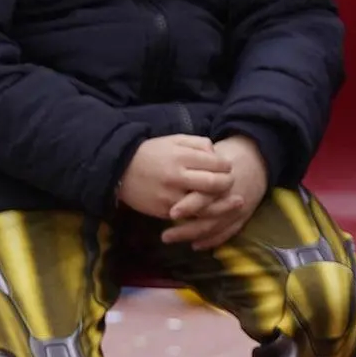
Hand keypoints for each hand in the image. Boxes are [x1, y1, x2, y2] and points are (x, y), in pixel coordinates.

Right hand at [116, 135, 232, 219]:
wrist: (120, 170)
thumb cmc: (152, 152)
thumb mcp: (176, 140)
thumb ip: (199, 144)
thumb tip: (217, 155)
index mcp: (182, 157)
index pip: (216, 164)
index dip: (226, 166)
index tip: (228, 167)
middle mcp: (177, 178)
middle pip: (214, 185)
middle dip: (227, 184)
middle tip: (232, 183)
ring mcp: (170, 197)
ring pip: (204, 205)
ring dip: (221, 205)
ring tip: (235, 202)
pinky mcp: (163, 212)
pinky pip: (188, 216)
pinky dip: (202, 215)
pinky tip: (212, 211)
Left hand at [160, 135, 269, 249]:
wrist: (258, 159)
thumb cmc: (229, 156)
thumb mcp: (214, 156)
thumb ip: (196, 167)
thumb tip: (172, 177)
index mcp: (223, 180)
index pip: (206, 196)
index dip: (189, 206)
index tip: (172, 213)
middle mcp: (231, 197)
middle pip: (208, 218)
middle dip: (185, 230)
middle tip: (164, 236)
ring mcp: (239, 210)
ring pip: (215, 228)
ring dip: (192, 236)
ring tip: (170, 239)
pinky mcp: (244, 217)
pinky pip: (228, 233)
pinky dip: (212, 241)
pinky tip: (196, 245)